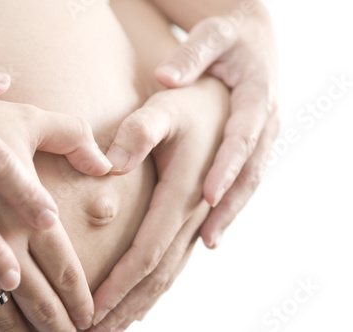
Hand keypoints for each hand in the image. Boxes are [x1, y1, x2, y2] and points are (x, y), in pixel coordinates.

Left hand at [91, 77, 229, 329]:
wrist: (236, 98)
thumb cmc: (195, 101)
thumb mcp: (166, 107)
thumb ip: (139, 131)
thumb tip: (110, 165)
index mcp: (183, 192)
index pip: (148, 251)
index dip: (120, 284)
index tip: (93, 310)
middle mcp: (197, 213)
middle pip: (160, 273)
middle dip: (127, 305)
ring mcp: (202, 217)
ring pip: (173, 272)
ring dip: (143, 302)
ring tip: (117, 326)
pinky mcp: (201, 215)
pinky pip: (182, 259)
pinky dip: (161, 285)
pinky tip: (146, 299)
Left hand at [154, 1, 279, 247]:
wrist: (253, 40)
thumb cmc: (227, 40)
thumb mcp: (211, 37)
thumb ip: (191, 56)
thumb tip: (165, 77)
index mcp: (255, 99)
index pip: (240, 138)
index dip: (225, 168)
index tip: (208, 195)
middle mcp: (263, 125)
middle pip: (248, 173)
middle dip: (228, 208)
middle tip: (208, 238)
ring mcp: (261, 140)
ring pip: (249, 184)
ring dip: (229, 214)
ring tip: (209, 241)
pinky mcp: (252, 148)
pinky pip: (244, 181)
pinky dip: (230, 205)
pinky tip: (212, 225)